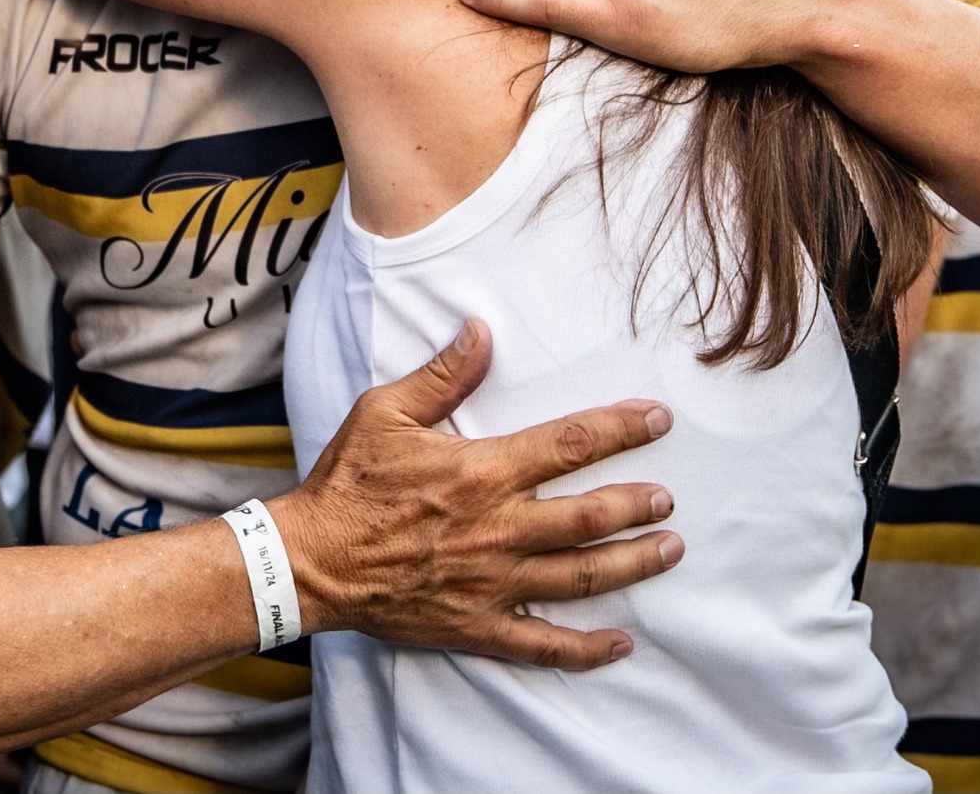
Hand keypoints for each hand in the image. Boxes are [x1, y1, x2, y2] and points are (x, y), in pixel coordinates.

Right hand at [272, 318, 678, 669]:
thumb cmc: (348, 482)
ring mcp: (492, 582)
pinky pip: (543, 644)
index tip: (657, 419)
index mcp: (481, 471)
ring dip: (632, 563)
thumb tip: (482, 331)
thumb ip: (442, 374)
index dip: (620, 429)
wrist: (311, 560)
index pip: (569, 444)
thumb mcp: (385, 412)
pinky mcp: (477, 625)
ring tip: (668, 550)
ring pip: (580, 576)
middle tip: (668, 497)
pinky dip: (586, 648)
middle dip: (637, 503)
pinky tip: (620, 642)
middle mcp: (498, 528)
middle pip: (590, 515)